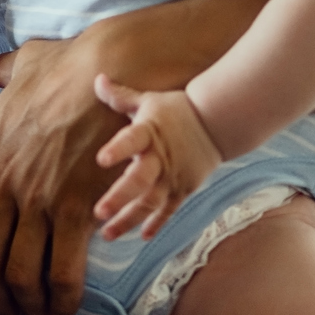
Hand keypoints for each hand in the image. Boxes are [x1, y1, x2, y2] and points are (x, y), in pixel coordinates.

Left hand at [0, 36, 124, 314]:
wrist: (114, 67)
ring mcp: (37, 196)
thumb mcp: (21, 65)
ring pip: (19, 271)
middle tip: (4, 314)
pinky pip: (62, 268)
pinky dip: (62, 296)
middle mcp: (1, 181)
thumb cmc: (70, 65)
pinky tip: (65, 308)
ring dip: (27, 304)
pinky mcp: (76, 206)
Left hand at [90, 77, 223, 240]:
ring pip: (150, 202)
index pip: (131, 140)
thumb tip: (97, 78)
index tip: (100, 159)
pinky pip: (169, 210)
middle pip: (139, 180)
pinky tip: (142, 236)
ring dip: (129, 219)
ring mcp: (173, 176)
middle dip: (119, 197)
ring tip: (108, 233)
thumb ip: (120, 96)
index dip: (117, 149)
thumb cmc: (176, 110)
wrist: (217, 123)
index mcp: (149, 132)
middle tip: (99, 212)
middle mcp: (160, 158)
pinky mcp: (183, 188)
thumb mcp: (148, 100)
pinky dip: (157, 223)